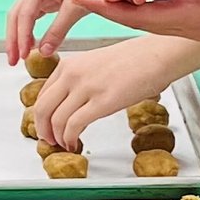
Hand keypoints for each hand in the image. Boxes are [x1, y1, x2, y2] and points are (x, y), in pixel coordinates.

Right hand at [5, 0, 95, 64]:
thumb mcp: (76, 8)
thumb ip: (59, 30)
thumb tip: (43, 53)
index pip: (25, 14)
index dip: (22, 36)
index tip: (24, 55)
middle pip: (16, 15)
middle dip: (13, 39)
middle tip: (13, 62)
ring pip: (20, 17)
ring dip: (17, 37)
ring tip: (18, 59)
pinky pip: (30, 18)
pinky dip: (28, 32)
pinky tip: (30, 47)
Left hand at [33, 32, 191, 150]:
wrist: (157, 55)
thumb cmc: (134, 60)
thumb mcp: (96, 64)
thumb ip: (80, 80)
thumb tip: (71, 104)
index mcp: (69, 64)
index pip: (43, 95)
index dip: (42, 116)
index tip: (47, 127)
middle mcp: (72, 74)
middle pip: (43, 108)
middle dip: (43, 130)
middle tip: (49, 140)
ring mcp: (86, 87)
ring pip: (56, 119)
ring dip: (57, 138)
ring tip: (64, 145)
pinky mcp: (102, 101)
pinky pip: (73, 126)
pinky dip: (69, 139)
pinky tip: (74, 144)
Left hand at [66, 0, 199, 50]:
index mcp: (194, 16)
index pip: (140, 13)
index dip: (108, 3)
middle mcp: (191, 24)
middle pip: (140, 18)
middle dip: (107, 5)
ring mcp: (198, 24)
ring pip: (150, 17)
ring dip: (121, 4)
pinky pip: (164, 14)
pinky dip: (142, 4)